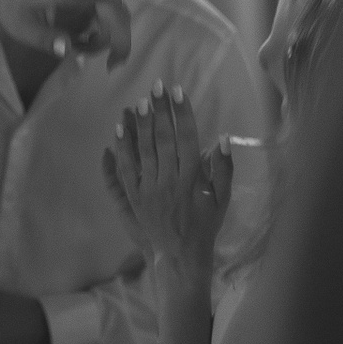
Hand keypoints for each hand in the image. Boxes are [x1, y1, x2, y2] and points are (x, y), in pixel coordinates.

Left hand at [0, 0, 143, 67]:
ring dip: (104, 41)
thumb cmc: (14, 8)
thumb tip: (67, 49)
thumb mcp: (22, 28)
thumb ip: (44, 39)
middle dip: (119, 40)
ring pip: (114, 20)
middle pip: (117, 13)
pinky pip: (105, 22)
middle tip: (112, 66)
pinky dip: (98, 38)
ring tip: (79, 51)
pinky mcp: (90, 1)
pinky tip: (81, 45)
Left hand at [102, 80, 232, 275]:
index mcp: (191, 180)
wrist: (180, 256)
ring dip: (140, 124)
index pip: (186, 138)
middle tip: (156, 87)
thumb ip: (224, 169)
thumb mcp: (222, 199)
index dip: (181, 113)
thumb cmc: (205, 225)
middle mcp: (167, 182)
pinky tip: (118, 130)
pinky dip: (121, 149)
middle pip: (162, 139)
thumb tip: (223, 138)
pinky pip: (125, 170)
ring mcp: (148, 190)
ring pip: (142, 151)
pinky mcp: (133, 198)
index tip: (177, 91)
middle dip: (159, 111)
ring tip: (140, 101)